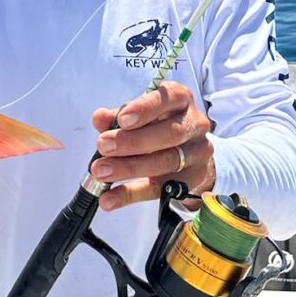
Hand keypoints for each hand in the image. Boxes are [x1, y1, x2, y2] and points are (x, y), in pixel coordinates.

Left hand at [90, 81, 215, 210]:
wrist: (189, 154)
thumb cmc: (160, 125)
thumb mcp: (141, 114)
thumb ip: (119, 115)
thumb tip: (100, 118)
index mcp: (181, 100)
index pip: (169, 98)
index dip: (146, 108)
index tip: (122, 119)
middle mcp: (194, 125)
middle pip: (169, 133)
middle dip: (133, 141)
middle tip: (103, 145)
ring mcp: (196, 154)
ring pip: (165, 162)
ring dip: (129, 168)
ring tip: (101, 171)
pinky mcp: (189, 181)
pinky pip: (157, 190)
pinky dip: (129, 194)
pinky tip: (109, 198)